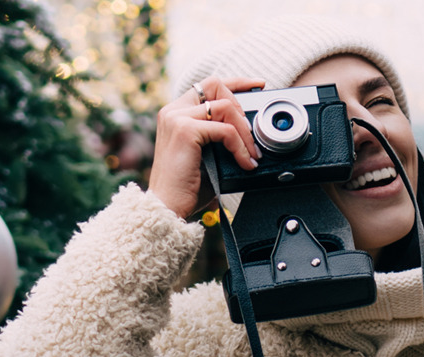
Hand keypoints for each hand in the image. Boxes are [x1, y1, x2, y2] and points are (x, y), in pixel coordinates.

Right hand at [148, 76, 266, 218]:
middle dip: (242, 106)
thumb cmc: (185, 187)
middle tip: (252, 135)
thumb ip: (218, 135)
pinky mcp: (185, 131)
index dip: (236, 82)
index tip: (257, 85)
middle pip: (216, 85)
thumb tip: (250, 130)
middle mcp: (173, 111)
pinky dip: (240, 146)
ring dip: (245, 132)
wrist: (166, 207)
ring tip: (252, 154)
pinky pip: (226, 130)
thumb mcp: (205, 154)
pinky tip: (244, 162)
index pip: (208, 85)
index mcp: (175, 113)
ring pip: (225, 107)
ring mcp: (177, 118)